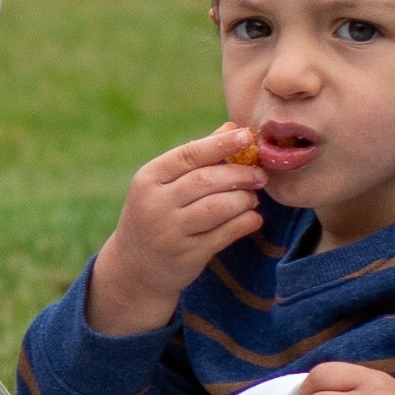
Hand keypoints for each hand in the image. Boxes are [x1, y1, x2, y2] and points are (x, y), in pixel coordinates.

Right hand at [83, 127, 272, 337]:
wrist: (134, 266)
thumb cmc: (155, 214)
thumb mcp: (163, 184)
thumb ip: (197, 156)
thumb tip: (232, 128)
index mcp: (148, 179)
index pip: (188, 155)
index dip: (221, 144)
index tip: (248, 137)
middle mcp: (154, 204)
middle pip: (206, 181)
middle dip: (240, 175)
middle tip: (260, 176)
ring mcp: (169, 232)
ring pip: (218, 208)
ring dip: (244, 200)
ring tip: (252, 198)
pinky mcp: (186, 255)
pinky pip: (225, 234)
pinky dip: (246, 223)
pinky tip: (253, 219)